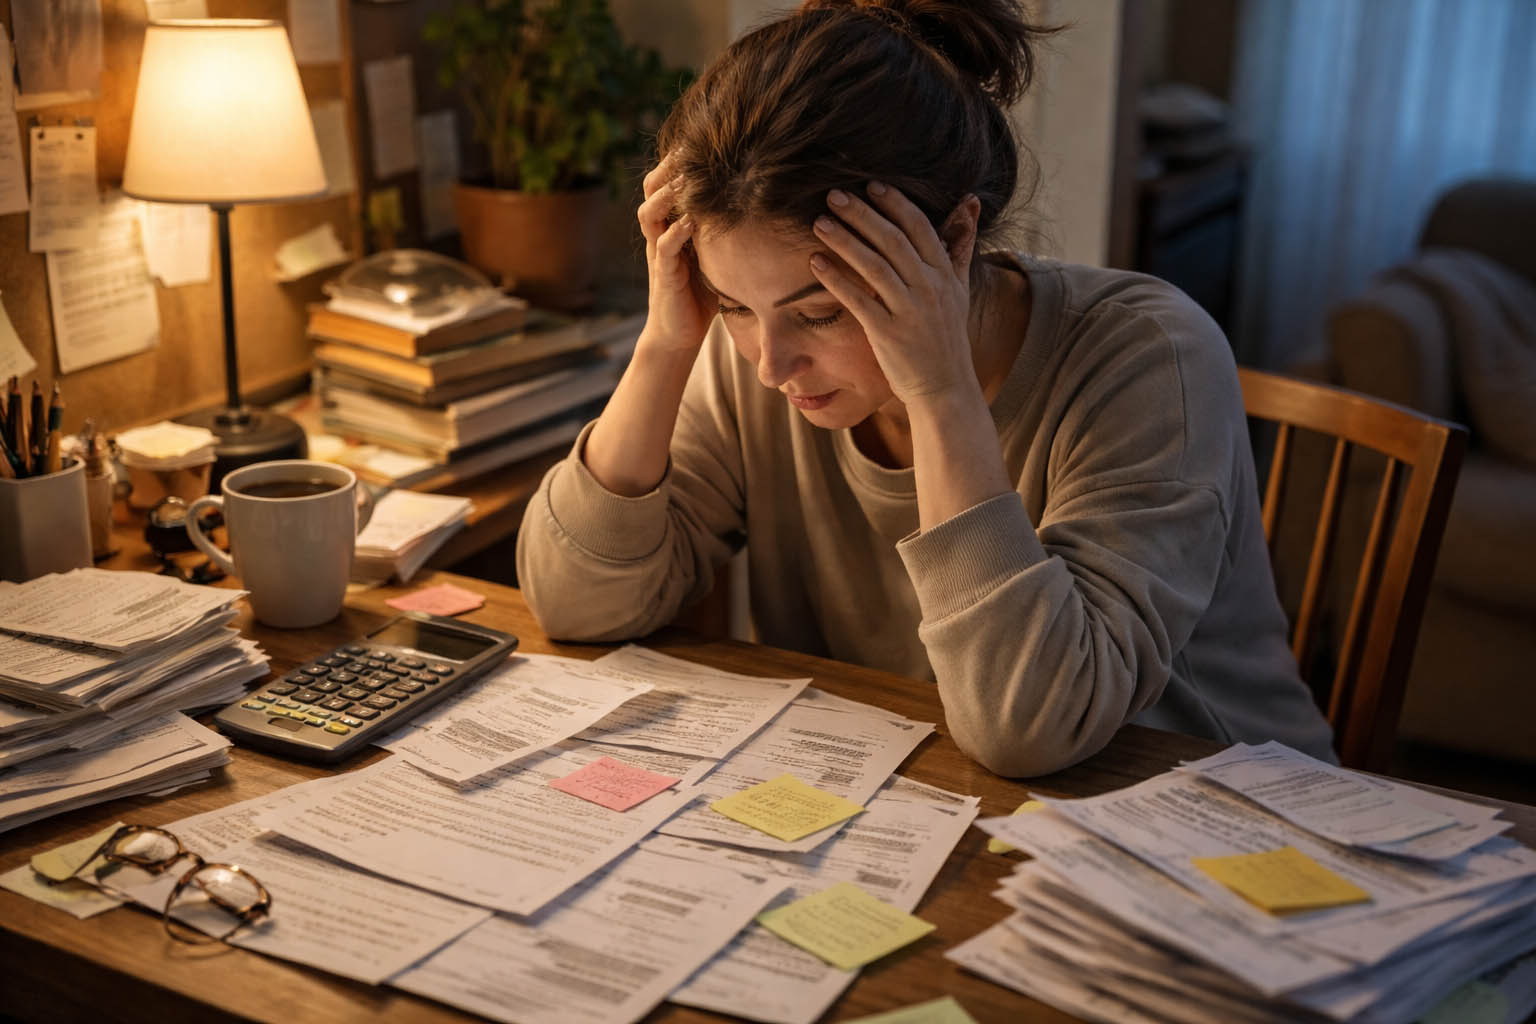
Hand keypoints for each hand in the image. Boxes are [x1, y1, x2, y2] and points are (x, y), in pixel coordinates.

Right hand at [636, 155, 716, 353]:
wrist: (680, 334)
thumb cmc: (703, 293)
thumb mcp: (716, 252)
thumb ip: (727, 229)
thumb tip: (766, 203)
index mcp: (672, 223)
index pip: (667, 181)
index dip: (678, 160)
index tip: (702, 139)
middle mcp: (660, 233)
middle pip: (651, 188)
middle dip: (668, 166)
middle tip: (689, 149)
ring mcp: (658, 252)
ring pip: (649, 212)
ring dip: (668, 195)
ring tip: (687, 180)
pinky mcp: (663, 275)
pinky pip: (662, 247)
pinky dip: (675, 232)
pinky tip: (691, 222)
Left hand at [808, 183, 980, 406]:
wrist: (944, 388)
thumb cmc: (946, 338)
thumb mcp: (959, 289)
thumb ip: (959, 246)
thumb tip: (971, 202)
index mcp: (944, 274)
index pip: (920, 228)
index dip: (895, 204)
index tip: (871, 186)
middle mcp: (929, 288)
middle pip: (893, 241)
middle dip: (862, 214)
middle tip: (834, 194)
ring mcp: (910, 311)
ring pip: (874, 266)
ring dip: (844, 241)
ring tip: (820, 222)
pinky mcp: (888, 333)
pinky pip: (859, 300)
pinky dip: (836, 278)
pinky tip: (815, 261)